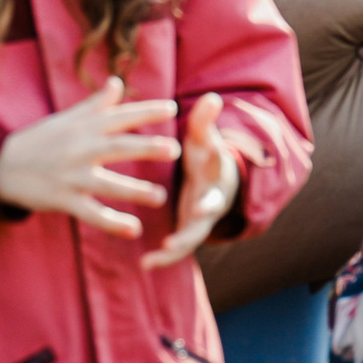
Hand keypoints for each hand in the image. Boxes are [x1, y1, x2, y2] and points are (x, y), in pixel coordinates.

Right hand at [0, 77, 180, 235]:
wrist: (0, 168)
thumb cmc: (38, 140)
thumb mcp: (65, 119)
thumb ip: (95, 104)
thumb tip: (117, 81)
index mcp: (83, 127)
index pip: (119, 116)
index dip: (146, 111)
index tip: (172, 108)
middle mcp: (79, 149)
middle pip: (117, 147)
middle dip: (146, 148)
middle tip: (175, 149)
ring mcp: (71, 177)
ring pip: (107, 184)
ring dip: (135, 191)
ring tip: (161, 197)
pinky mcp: (63, 201)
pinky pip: (91, 214)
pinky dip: (112, 223)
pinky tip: (134, 230)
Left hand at [140, 94, 239, 269]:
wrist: (217, 179)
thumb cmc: (206, 154)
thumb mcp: (205, 137)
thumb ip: (205, 121)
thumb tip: (212, 98)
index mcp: (216, 175)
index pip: (218, 175)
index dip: (214, 180)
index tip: (206, 186)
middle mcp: (212, 200)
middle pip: (207, 215)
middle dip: (193, 228)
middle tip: (175, 238)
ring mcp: (201, 219)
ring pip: (191, 238)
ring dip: (175, 250)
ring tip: (152, 258)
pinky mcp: (189, 230)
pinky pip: (177, 247)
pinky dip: (164, 257)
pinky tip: (144, 263)